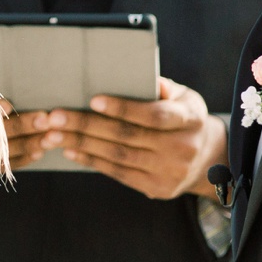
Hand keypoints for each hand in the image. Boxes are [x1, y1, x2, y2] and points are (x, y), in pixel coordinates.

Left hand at [17, 77, 226, 198]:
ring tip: (54, 134)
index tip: (93, 100)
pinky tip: (71, 150)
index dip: (123, 108)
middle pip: (128, 136)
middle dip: (87, 125)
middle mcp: (182, 147)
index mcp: (189, 119)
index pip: (154, 115)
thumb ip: (163, 87)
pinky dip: (92, 161)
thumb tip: (138, 73)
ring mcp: (169, 171)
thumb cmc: (185, 118)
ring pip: (118, 156)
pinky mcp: (157, 188)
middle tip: (55, 116)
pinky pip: (118, 173)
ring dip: (82, 144)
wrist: (208, 160)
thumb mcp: (184, 98)